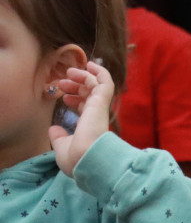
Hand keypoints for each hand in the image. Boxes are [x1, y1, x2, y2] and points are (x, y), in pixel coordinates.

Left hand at [48, 61, 114, 177]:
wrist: (88, 159)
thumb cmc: (76, 157)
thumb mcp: (62, 146)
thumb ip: (58, 137)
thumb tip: (53, 129)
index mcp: (90, 126)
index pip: (86, 108)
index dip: (75, 100)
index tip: (64, 98)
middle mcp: (97, 116)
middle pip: (90, 95)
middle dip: (76, 86)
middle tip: (62, 82)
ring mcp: (100, 108)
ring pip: (96, 86)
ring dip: (83, 76)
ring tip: (70, 71)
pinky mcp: (102, 101)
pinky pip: (105, 82)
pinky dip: (100, 72)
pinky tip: (90, 64)